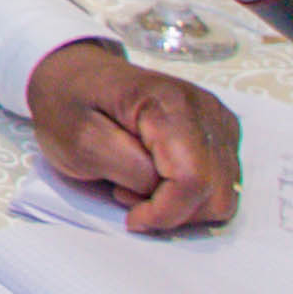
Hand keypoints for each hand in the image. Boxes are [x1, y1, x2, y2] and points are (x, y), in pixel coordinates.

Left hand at [27, 37, 243, 232]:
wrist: (73, 76)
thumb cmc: (69, 105)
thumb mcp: (80, 141)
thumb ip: (128, 169)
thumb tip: (164, 192)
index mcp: (170, 102)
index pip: (193, 178)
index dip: (166, 211)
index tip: (132, 217)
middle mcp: (205, 109)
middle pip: (216, 192)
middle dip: (174, 211)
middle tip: (129, 196)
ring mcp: (217, 121)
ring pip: (223, 194)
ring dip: (182, 205)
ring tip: (138, 185)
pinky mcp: (219, 135)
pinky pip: (219, 185)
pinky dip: (190, 196)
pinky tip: (155, 179)